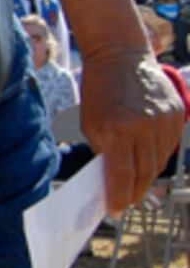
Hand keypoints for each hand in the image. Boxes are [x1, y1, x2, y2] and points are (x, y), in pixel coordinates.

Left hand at [79, 50, 185, 214]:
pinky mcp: (177, 114)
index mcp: (117, 130)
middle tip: (126, 202)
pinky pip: (169, 146)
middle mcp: (144, 127)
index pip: (122, 176)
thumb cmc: (99, 91)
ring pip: (159, 162)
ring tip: (135, 184)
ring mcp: (165, 121)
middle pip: (144, 173)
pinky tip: (146, 159)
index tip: (115, 210)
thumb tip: (110, 180)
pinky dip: (158, 156)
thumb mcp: (90, 123)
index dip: (119, 197)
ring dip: (147, 176)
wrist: (120, 56)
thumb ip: (102, 151)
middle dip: (134, 192)